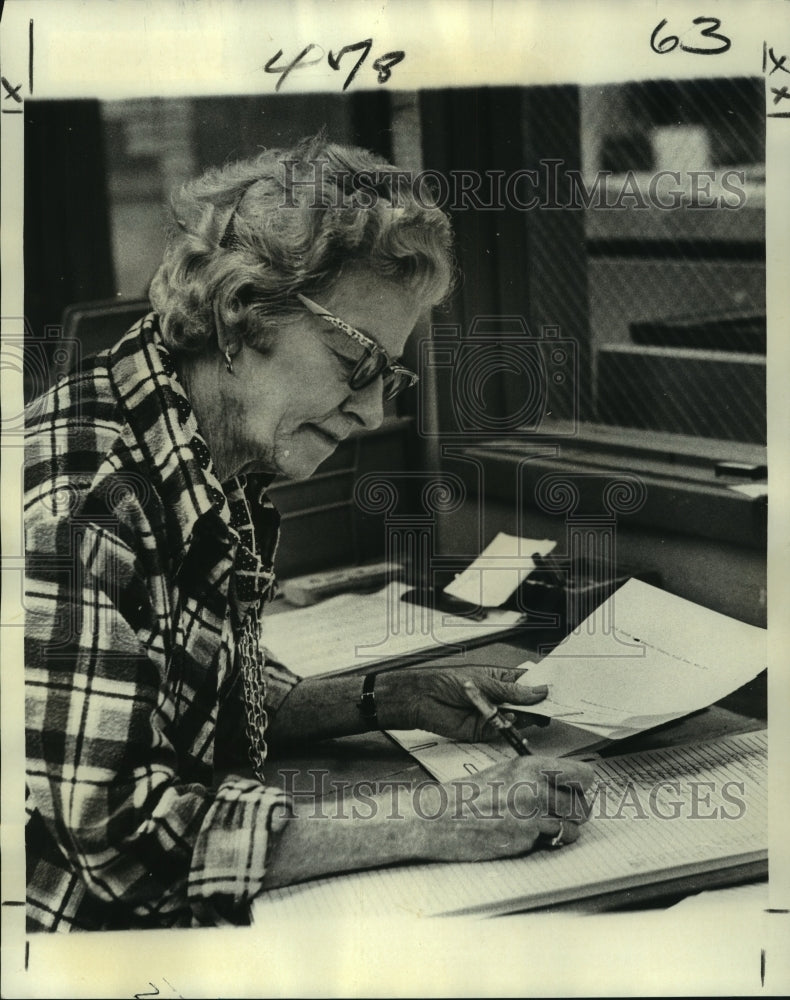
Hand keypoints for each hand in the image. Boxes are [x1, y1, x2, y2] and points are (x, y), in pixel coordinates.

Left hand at [375, 664, 547, 740]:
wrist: (422, 700)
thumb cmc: (447, 682)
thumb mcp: (484, 682)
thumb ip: (512, 691)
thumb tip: (540, 691)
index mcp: (500, 680)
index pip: (527, 683)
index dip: (542, 687)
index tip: (559, 691)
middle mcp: (499, 698)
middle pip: (527, 704)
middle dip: (540, 706)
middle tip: (556, 707)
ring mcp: (494, 716)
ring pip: (519, 720)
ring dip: (529, 718)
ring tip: (539, 714)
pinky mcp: (485, 732)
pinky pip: (505, 732)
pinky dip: (513, 728)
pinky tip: (515, 720)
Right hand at [413, 755, 595, 861]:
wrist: (441, 817)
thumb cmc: (469, 796)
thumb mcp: (504, 773)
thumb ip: (536, 777)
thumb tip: (567, 785)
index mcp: (530, 765)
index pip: (582, 774)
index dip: (581, 787)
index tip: (576, 792)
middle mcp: (535, 786)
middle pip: (583, 804)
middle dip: (574, 813)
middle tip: (558, 814)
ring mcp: (532, 813)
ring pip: (573, 825)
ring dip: (564, 829)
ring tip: (544, 827)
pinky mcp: (526, 837)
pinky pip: (555, 840)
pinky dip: (548, 842)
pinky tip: (529, 836)